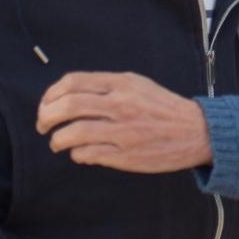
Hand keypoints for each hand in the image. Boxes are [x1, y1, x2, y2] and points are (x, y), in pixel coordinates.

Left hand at [36, 72, 211, 172]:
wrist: (196, 131)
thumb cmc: (162, 107)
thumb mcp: (137, 84)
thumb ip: (105, 87)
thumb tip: (68, 97)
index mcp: (121, 83)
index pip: (73, 82)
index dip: (51, 94)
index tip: (46, 104)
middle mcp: (120, 104)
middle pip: (68, 106)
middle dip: (46, 116)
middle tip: (42, 125)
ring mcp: (123, 131)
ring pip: (74, 133)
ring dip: (57, 139)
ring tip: (57, 142)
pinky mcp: (126, 155)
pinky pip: (88, 154)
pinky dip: (76, 154)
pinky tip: (79, 153)